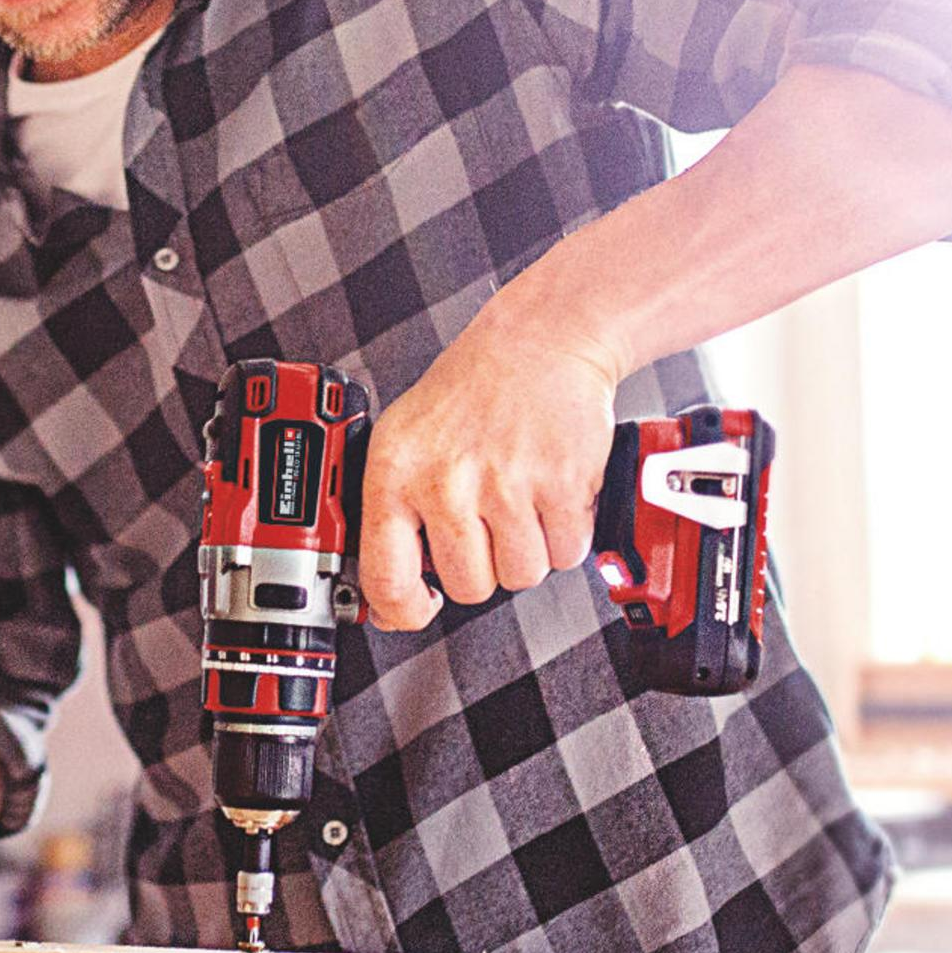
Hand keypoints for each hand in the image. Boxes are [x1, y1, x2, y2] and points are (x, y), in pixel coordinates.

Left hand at [356, 296, 623, 633]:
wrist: (539, 341)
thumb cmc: (470, 393)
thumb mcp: (403, 442)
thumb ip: (392, 518)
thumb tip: (387, 604)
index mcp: (394, 474)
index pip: (386, 580)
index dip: (404, 611)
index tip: (418, 607)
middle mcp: (446, 481)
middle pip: (468, 588)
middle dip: (483, 565)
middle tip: (486, 519)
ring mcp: (506, 484)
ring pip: (520, 576)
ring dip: (527, 549)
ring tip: (518, 499)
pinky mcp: (561, 485)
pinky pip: (565, 554)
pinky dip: (564, 533)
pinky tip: (548, 492)